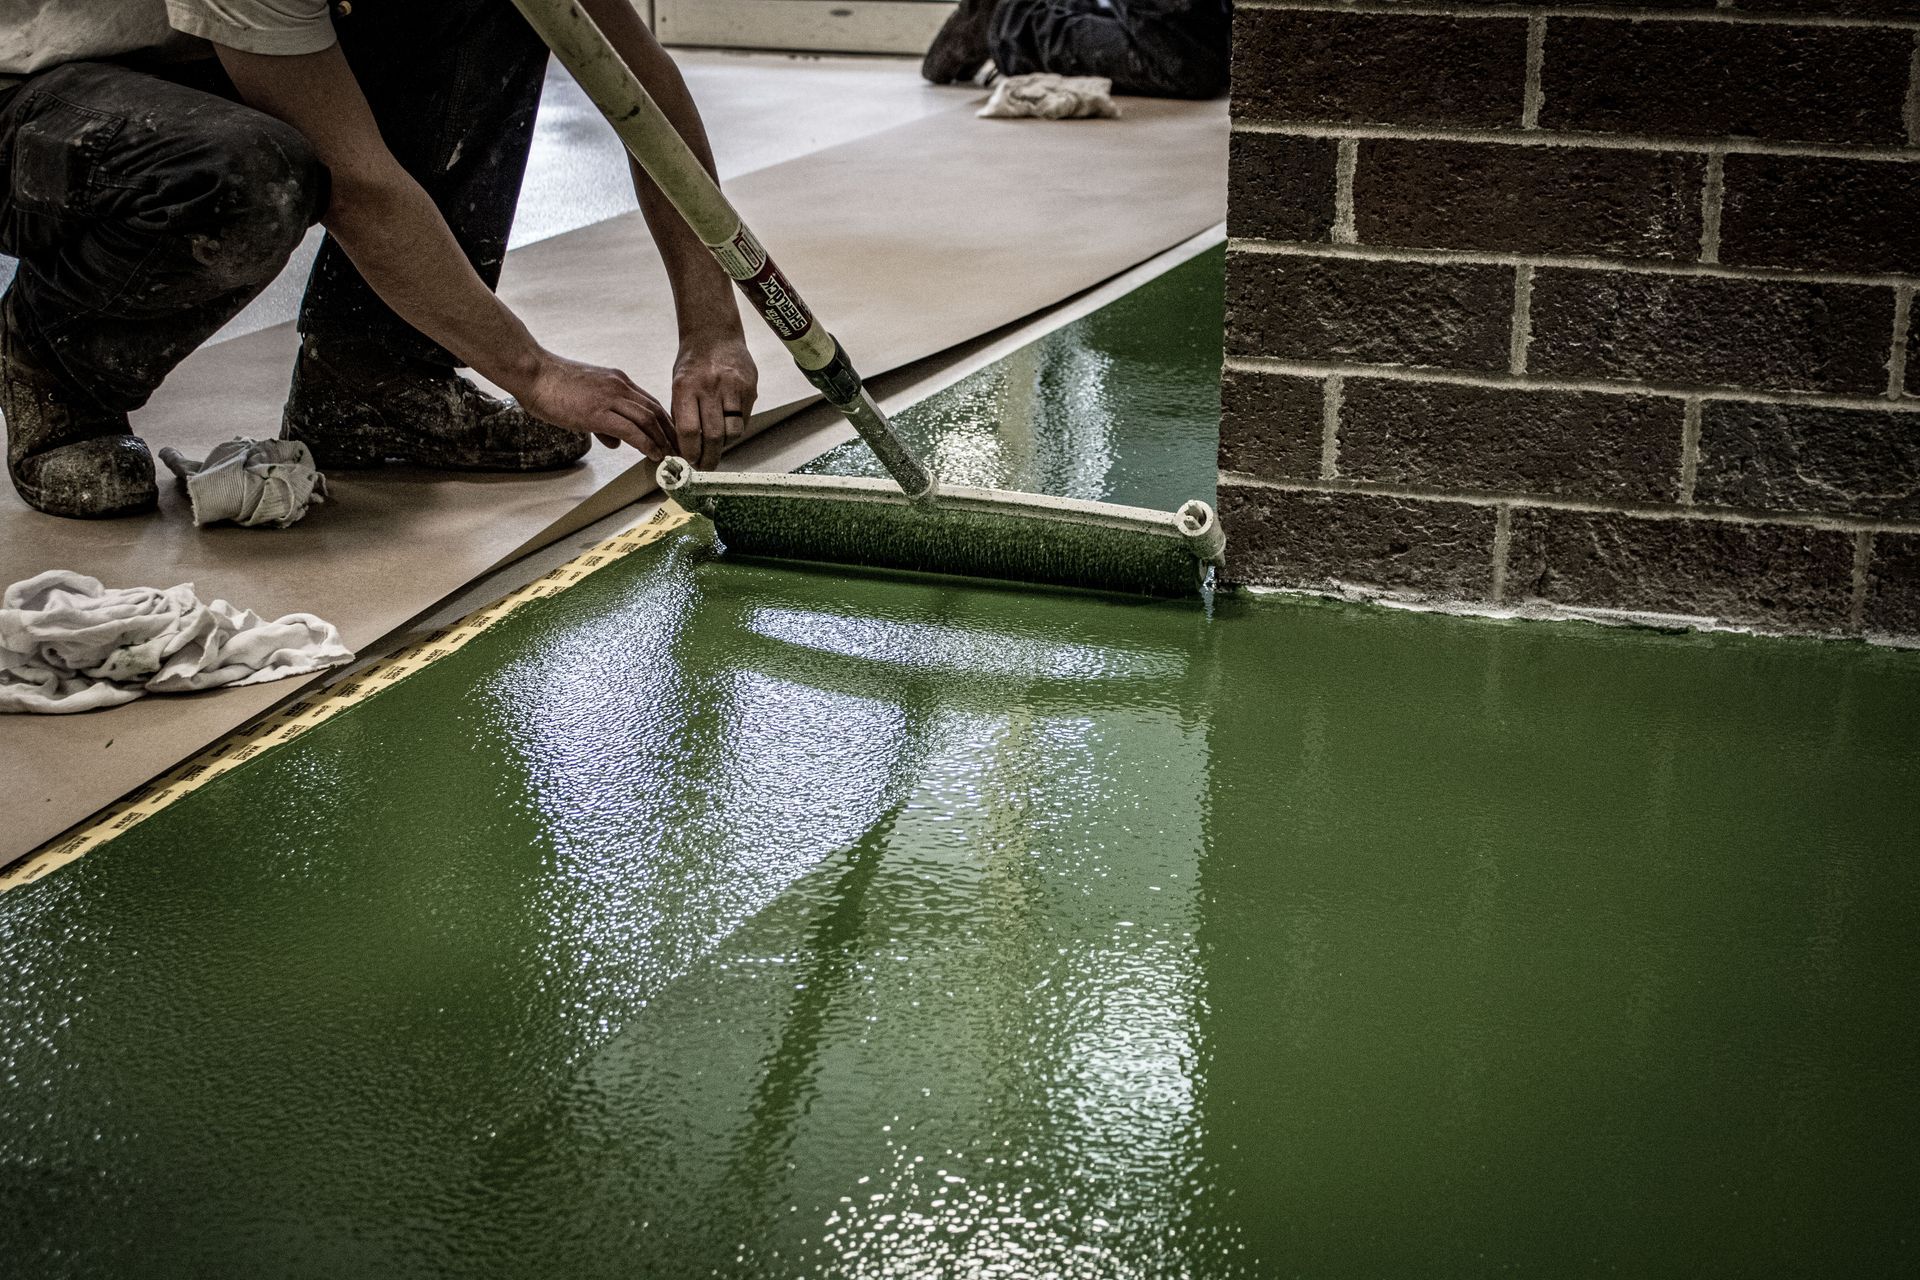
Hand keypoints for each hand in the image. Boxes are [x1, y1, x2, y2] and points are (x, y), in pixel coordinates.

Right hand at [509, 352, 675, 458]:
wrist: (533, 372)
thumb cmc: (553, 386)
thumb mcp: (585, 402)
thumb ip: (603, 422)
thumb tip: (616, 442)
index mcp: (619, 381)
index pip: (651, 403)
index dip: (666, 423)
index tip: (674, 440)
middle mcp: (620, 386)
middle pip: (657, 411)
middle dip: (672, 434)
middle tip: (682, 452)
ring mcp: (610, 397)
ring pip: (648, 420)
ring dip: (664, 440)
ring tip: (673, 457)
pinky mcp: (597, 412)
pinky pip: (631, 430)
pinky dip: (646, 443)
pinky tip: (654, 455)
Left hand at [671, 331, 757, 468]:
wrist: (715, 334)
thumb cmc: (693, 363)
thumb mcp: (678, 385)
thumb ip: (682, 415)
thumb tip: (685, 449)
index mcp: (685, 387)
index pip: (688, 430)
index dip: (690, 452)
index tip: (690, 462)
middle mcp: (709, 387)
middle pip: (712, 435)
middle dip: (709, 457)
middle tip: (706, 466)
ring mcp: (732, 387)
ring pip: (732, 431)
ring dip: (724, 446)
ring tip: (717, 448)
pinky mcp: (749, 388)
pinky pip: (744, 420)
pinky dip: (735, 430)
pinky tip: (728, 430)